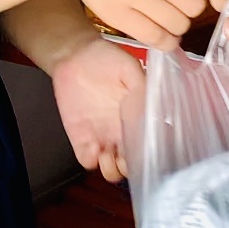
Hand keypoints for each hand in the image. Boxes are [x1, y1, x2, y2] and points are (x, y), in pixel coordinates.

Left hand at [50, 37, 145, 181]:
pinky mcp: (82, 139)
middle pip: (133, 166)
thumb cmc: (105, 59)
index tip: (150, 151)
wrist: (75, 56)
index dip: (151, 155)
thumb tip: (154, 106)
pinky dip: (92, 160)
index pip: (150, 146)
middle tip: (128, 156)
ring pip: (112, 171)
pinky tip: (94, 147)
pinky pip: (88, 161)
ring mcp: (103, 138)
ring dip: (114, 170)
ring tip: (110, 154)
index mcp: (138, 118)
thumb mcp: (130, 68)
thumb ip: (142, 87)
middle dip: (133, 169)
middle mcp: (122, 133)